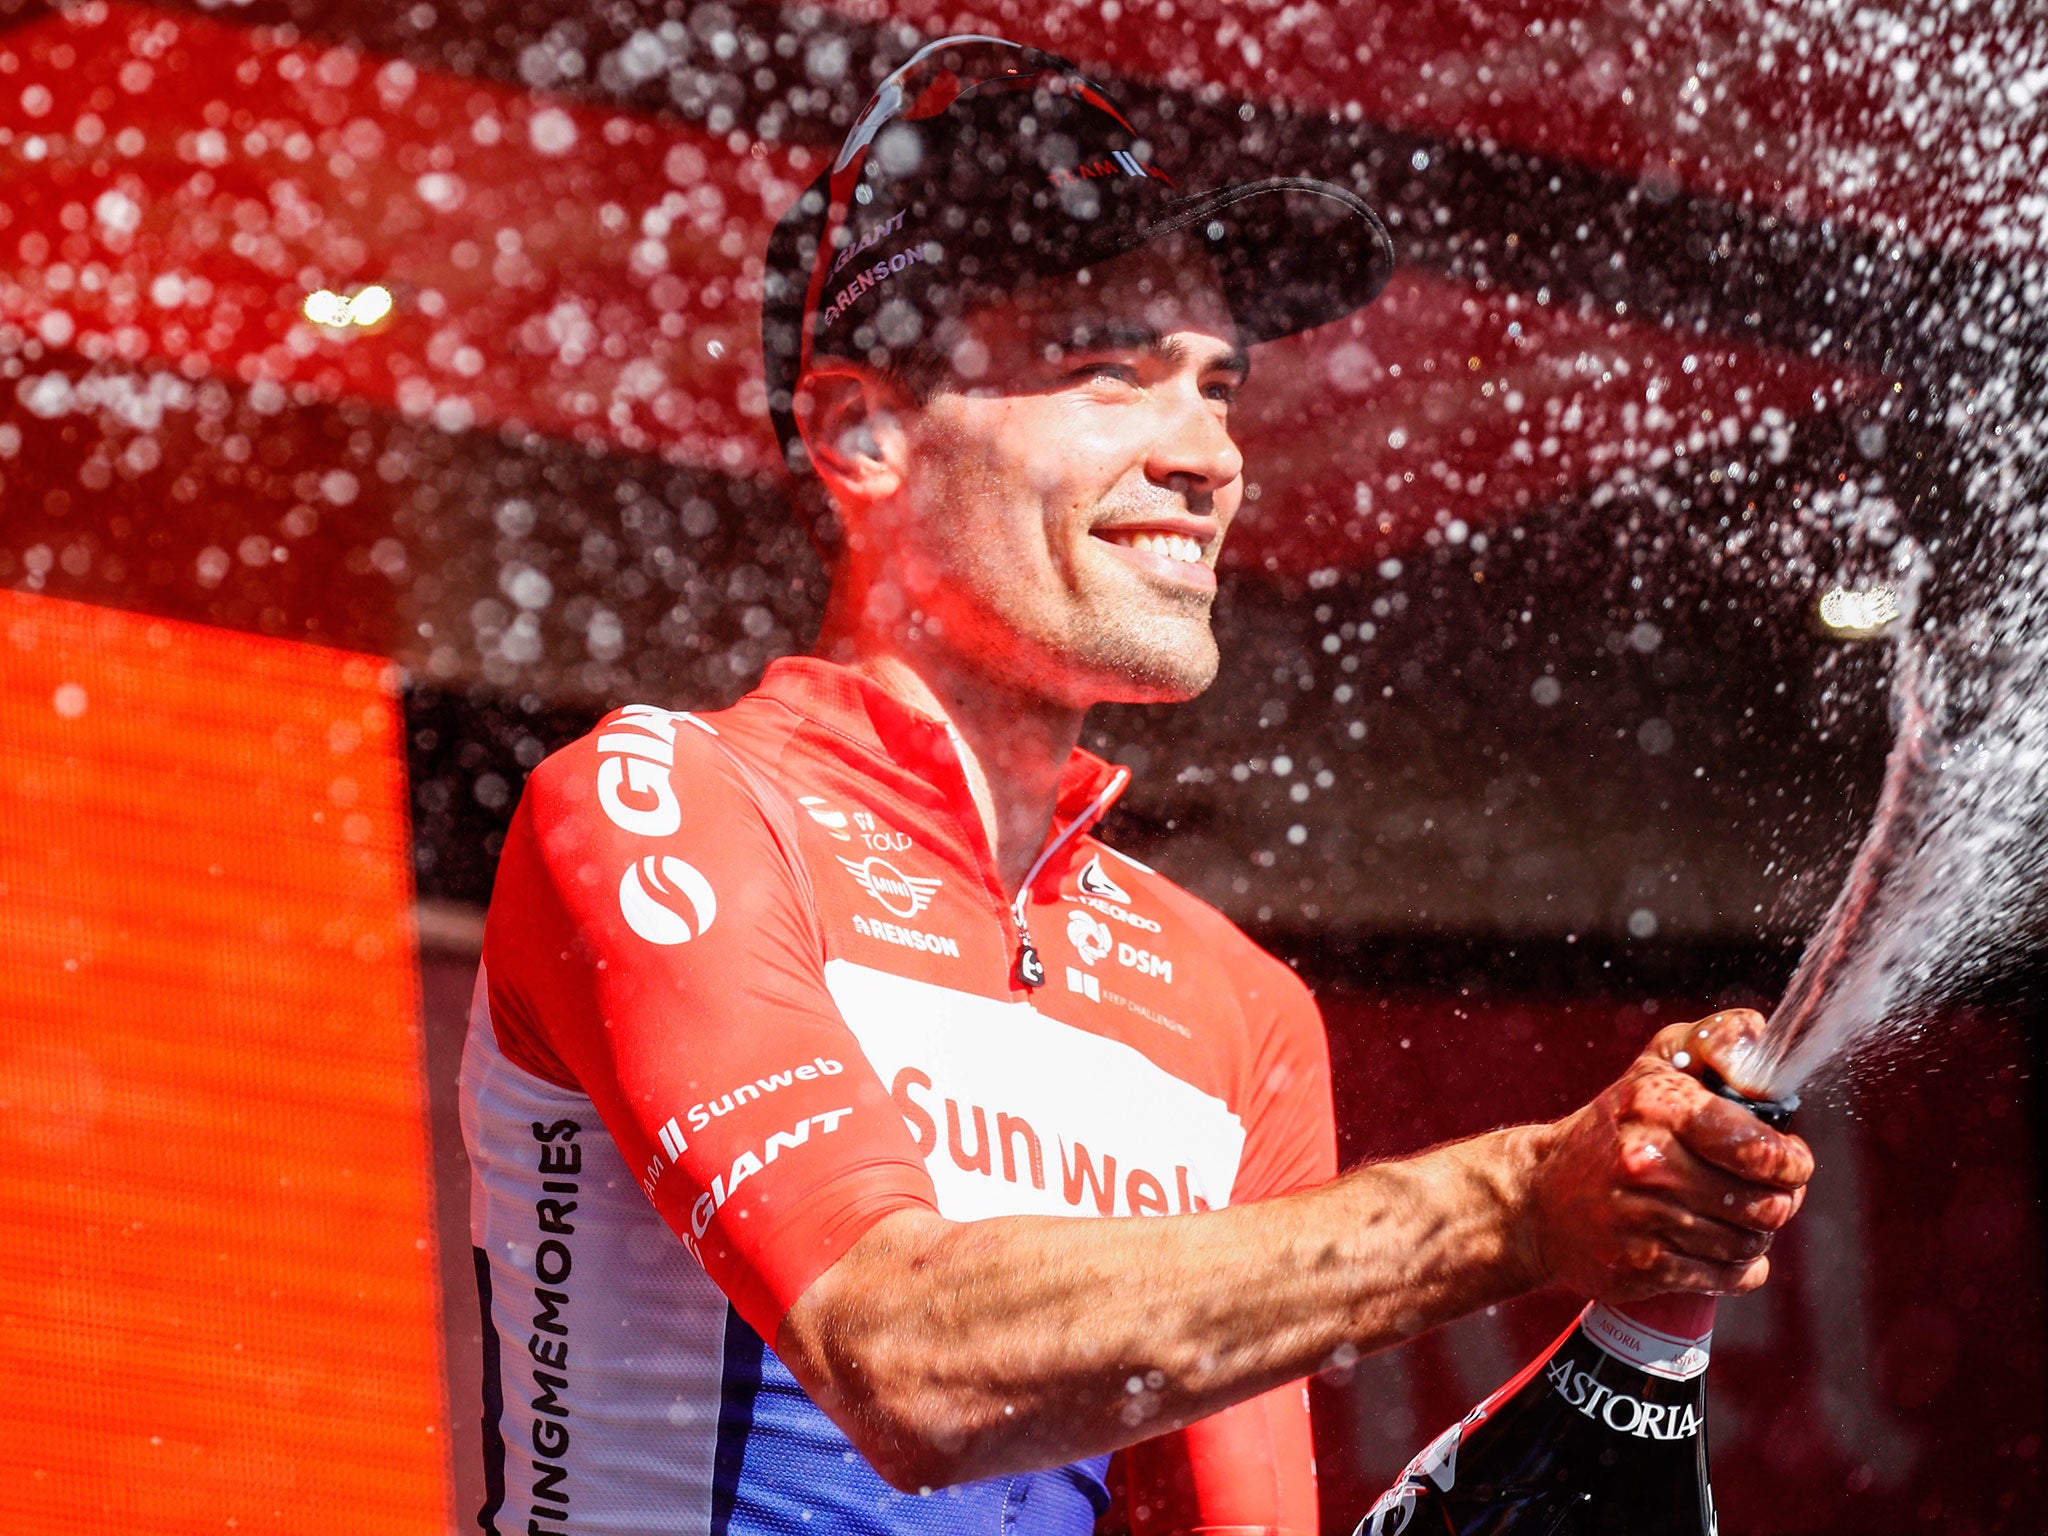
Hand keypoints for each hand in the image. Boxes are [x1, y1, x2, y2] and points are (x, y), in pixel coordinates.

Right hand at [1514, 1009, 1813, 1301]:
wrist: (1537, 1196)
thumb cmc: (1613, 1126)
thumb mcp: (1656, 1066)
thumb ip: (1717, 1040)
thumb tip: (1763, 1046)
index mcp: (1658, 1109)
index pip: (1759, 1150)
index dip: (1792, 1161)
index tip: (1789, 1160)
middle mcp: (1648, 1164)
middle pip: (1766, 1204)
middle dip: (1779, 1199)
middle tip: (1763, 1189)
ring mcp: (1643, 1220)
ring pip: (1750, 1243)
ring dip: (1754, 1233)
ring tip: (1731, 1215)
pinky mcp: (1641, 1267)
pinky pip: (1727, 1278)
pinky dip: (1737, 1269)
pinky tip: (1717, 1248)